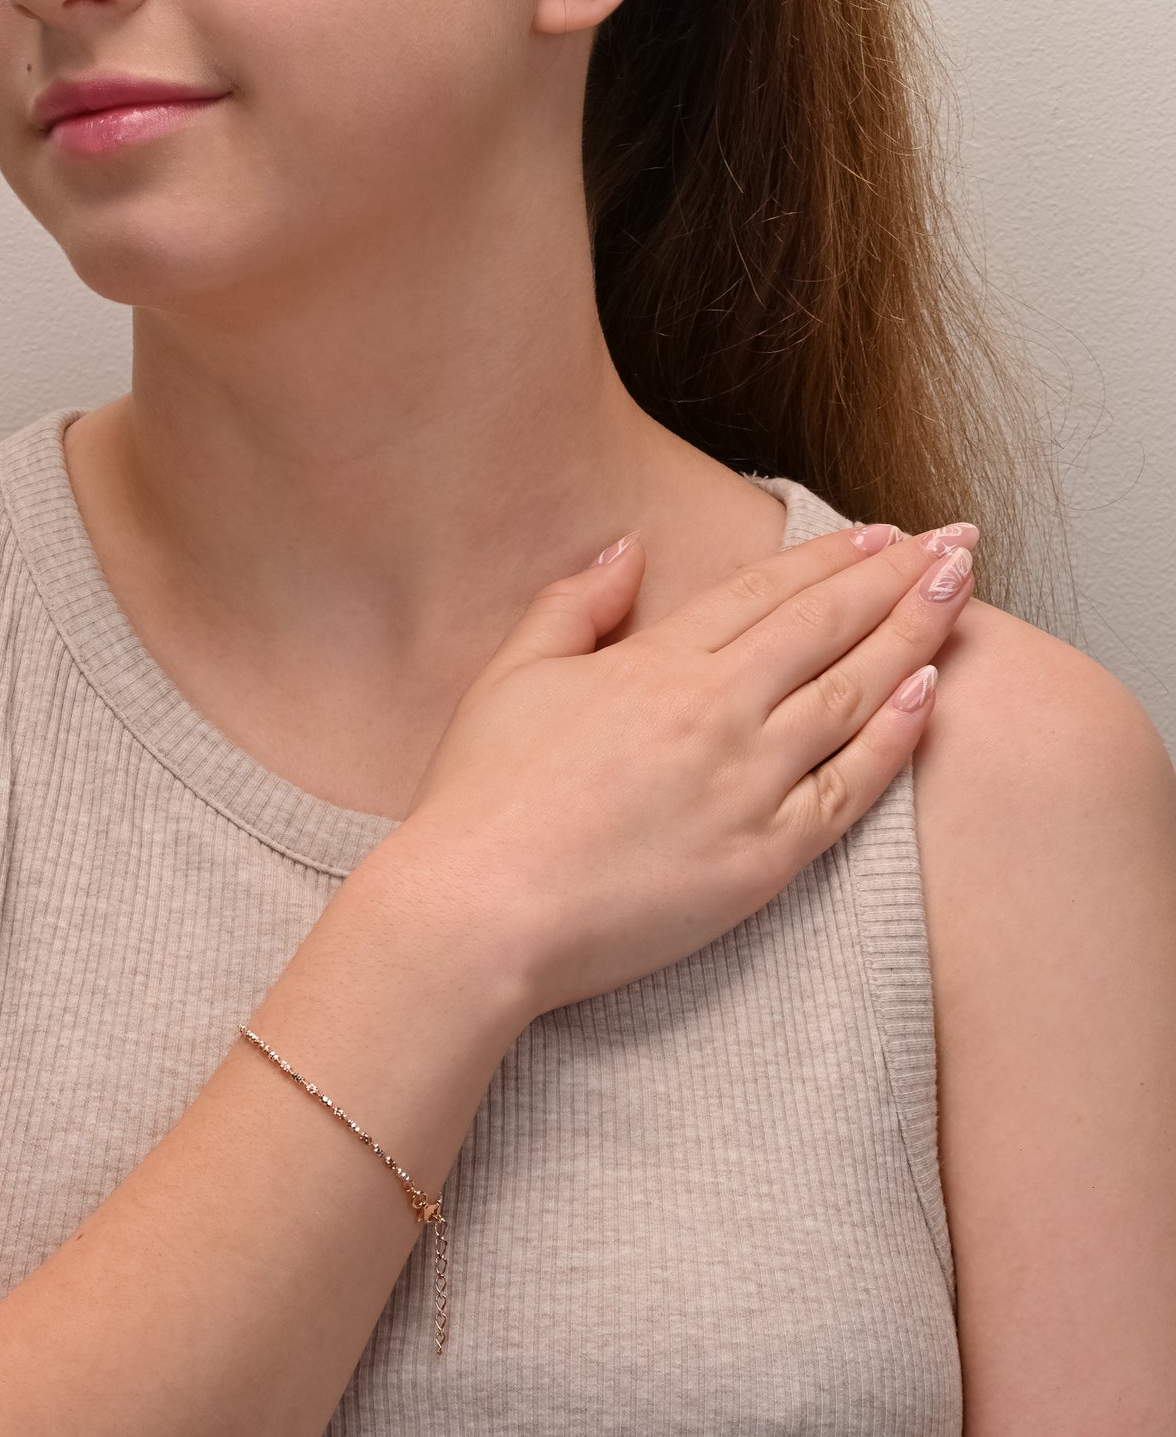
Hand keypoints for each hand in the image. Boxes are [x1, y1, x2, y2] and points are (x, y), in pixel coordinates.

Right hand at [394, 517, 978, 1019]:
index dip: (829, 557)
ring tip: (962, 593)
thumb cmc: (482, 797)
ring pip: (852, 694)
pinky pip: (847, 789)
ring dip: (915, 636)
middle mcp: (714, 712)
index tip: (879, 533)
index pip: (764, 593)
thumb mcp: (510, 676)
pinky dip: (894, 740)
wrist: (480, 910)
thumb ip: (571, 605)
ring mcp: (745, 785)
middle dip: (898, 576)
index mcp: (654, 664)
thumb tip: (627, 550)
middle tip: (956, 540)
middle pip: (825, 627)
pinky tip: (931, 696)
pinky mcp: (762, 860)